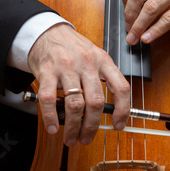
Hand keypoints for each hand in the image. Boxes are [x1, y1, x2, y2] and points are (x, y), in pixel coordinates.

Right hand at [27, 23, 129, 145]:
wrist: (46, 32)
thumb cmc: (71, 48)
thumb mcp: (94, 56)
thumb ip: (102, 78)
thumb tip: (109, 110)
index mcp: (103, 60)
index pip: (120, 87)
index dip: (123, 110)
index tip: (118, 125)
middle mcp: (87, 63)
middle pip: (96, 102)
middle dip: (92, 126)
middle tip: (87, 138)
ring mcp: (66, 67)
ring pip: (75, 105)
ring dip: (73, 127)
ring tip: (71, 138)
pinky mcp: (46, 71)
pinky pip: (49, 100)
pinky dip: (51, 118)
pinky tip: (53, 127)